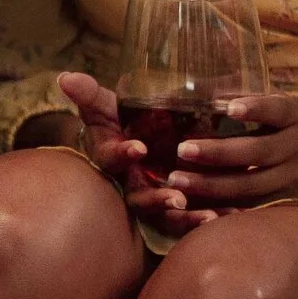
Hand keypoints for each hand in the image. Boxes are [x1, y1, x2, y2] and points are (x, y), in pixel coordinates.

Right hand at [53, 72, 215, 237]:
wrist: (133, 144)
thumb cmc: (117, 124)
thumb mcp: (104, 107)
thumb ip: (89, 93)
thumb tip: (65, 76)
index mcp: (112, 159)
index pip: (112, 159)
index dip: (124, 155)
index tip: (139, 149)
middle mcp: (130, 184)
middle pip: (139, 199)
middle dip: (157, 200)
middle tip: (177, 198)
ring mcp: (152, 200)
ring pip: (165, 217)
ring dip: (185, 218)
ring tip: (208, 217)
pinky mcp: (174, 209)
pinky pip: (189, 222)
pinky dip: (207, 221)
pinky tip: (232, 216)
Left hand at [160, 93, 297, 206]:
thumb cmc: (293, 126)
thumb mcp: (284, 108)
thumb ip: (251, 102)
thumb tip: (199, 89)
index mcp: (296, 119)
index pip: (278, 111)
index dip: (257, 108)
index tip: (231, 107)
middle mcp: (296, 148)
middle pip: (259, 152)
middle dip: (219, 153)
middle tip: (182, 150)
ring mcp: (291, 178)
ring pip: (252, 186)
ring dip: (212, 185)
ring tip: (178, 180)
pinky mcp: (282, 200)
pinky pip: (251, 207)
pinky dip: (222, 206)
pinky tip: (192, 204)